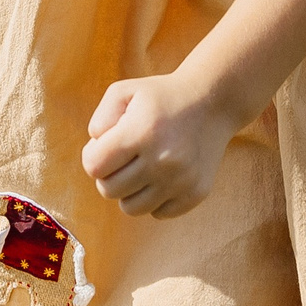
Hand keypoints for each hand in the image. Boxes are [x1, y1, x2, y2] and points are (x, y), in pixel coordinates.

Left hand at [80, 73, 238, 219]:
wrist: (212, 102)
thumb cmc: (160, 97)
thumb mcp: (125, 91)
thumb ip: (100, 119)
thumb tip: (94, 149)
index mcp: (142, 131)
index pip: (94, 166)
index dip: (93, 156)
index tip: (105, 146)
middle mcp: (162, 159)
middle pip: (108, 190)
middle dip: (109, 174)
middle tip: (124, 157)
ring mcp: (181, 180)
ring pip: (131, 208)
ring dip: (129, 190)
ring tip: (141, 168)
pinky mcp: (195, 194)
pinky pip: (158, 213)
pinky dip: (154, 199)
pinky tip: (162, 176)